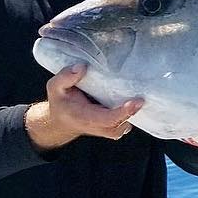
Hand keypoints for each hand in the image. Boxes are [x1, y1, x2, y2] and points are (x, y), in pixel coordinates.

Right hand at [24, 64, 142, 150]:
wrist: (62, 121)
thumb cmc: (61, 102)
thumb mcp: (55, 87)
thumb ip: (65, 77)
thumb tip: (82, 67)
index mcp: (85, 117)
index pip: (109, 119)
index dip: (124, 111)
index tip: (137, 101)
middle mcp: (100, 127)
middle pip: (122, 122)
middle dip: (133, 110)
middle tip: (142, 93)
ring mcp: (109, 130)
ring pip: (127, 123)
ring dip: (134, 110)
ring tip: (139, 92)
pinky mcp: (116, 128)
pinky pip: (128, 121)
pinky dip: (132, 111)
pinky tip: (134, 97)